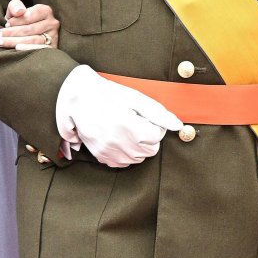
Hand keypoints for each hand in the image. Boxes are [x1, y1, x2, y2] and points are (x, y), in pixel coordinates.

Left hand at [0, 0, 60, 50]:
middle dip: (11, 32)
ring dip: (15, 41)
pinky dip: (28, 49)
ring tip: (0, 42)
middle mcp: (52, 23)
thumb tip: (19, 12)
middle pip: (31, 29)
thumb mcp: (15, 12)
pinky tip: (16, 48)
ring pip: (34, 40)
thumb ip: (15, 6)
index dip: (17, 20)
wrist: (25, 37)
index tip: (6, 24)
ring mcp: (54, 37)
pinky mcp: (52, 49)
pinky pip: (40, 50)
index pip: (30, 15)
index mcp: (45, 11)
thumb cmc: (19, 22)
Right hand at [56, 64, 181, 166]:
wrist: (79, 99)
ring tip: (127, 130)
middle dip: (149, 137)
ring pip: (139, 158)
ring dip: (138, 146)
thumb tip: (178, 126)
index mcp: (126, 125)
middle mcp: (116, 141)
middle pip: (151, 150)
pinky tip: (119, 138)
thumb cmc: (108, 95)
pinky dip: (126, 153)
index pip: (157, 136)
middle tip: (137, 123)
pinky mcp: (102, 157)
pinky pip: (124, 163)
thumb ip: (158, 113)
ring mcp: (108, 151)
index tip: (144, 117)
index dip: (155, 126)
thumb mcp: (134, 98)